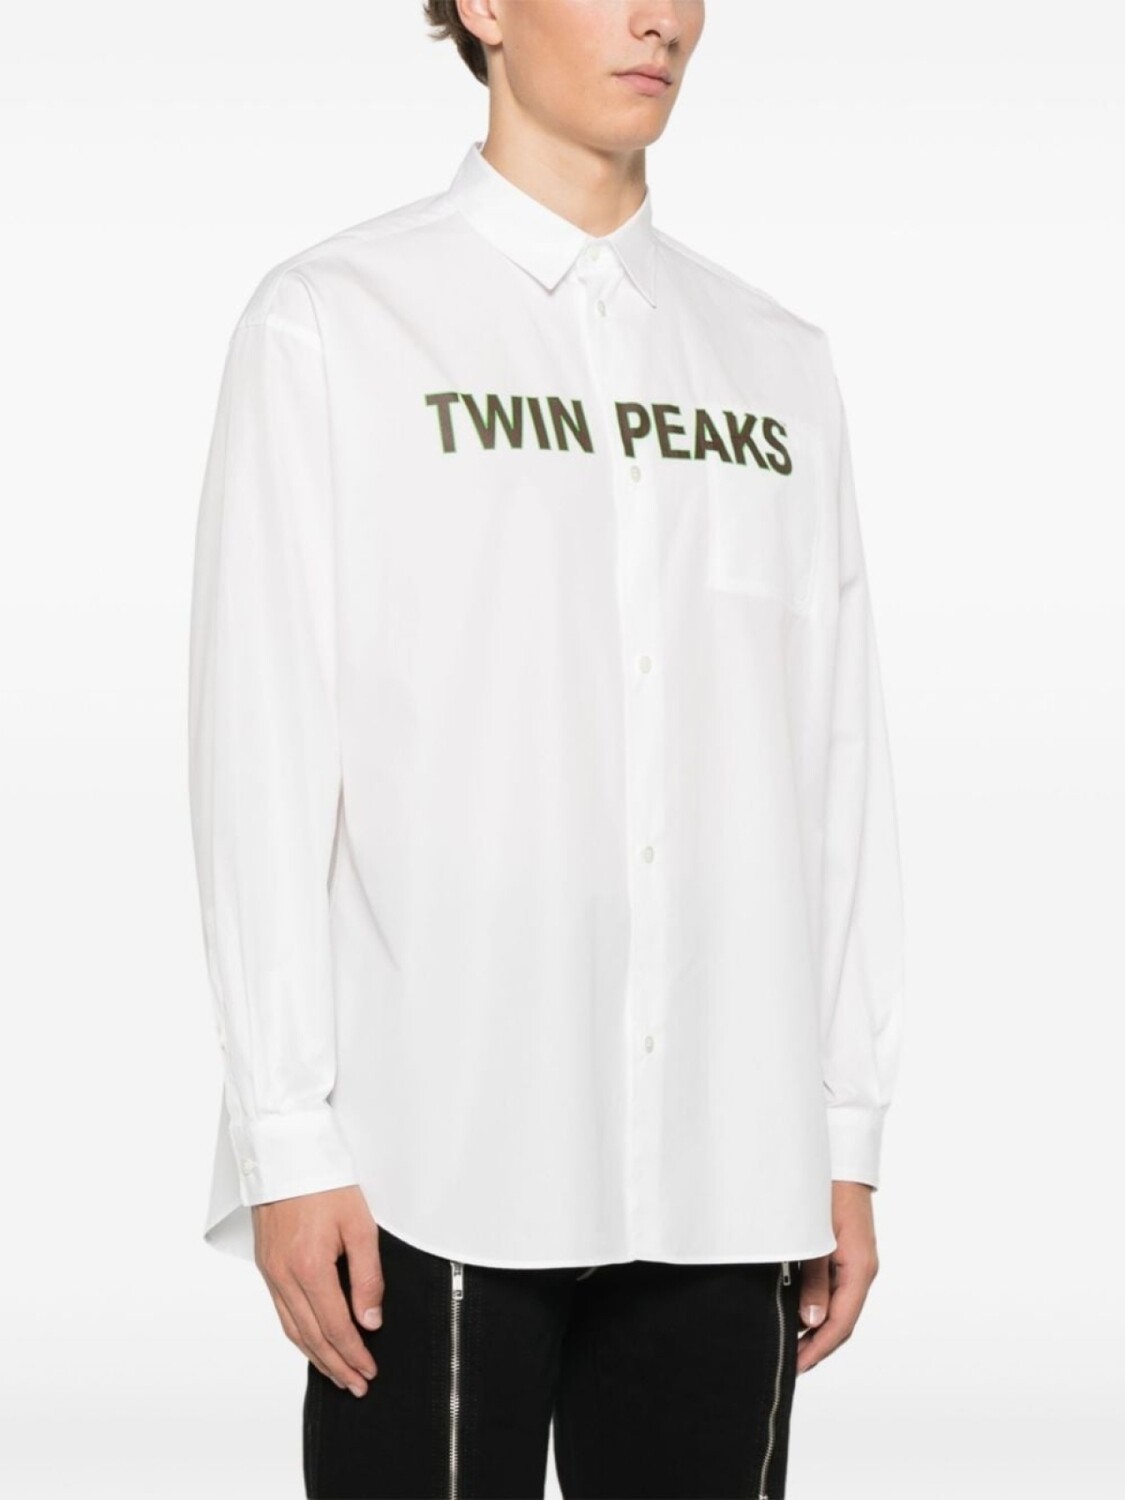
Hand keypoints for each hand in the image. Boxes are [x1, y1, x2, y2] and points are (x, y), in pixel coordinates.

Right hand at [252, 1185, 384, 1396]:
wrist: (286, 1151)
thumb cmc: (325, 1181)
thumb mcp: (360, 1224)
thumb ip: (368, 1275)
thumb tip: (370, 1320)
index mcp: (309, 1267)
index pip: (335, 1327)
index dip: (354, 1354)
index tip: (368, 1371)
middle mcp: (283, 1275)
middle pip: (312, 1336)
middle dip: (336, 1365)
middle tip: (355, 1384)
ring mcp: (270, 1271)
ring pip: (292, 1328)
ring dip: (315, 1356)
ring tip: (336, 1373)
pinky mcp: (265, 1264)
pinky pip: (281, 1311)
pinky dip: (298, 1334)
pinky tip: (311, 1341)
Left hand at [795, 1180, 878, 1374]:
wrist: (840, 1160)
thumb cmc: (827, 1192)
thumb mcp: (815, 1237)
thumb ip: (814, 1279)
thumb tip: (812, 1320)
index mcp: (859, 1269)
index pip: (841, 1322)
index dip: (819, 1347)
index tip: (797, 1365)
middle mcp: (862, 1270)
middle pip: (842, 1319)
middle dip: (818, 1344)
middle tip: (791, 1363)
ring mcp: (856, 1263)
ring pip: (839, 1306)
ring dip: (817, 1327)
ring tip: (791, 1344)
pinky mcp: (846, 1254)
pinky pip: (835, 1289)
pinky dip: (818, 1305)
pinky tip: (798, 1311)